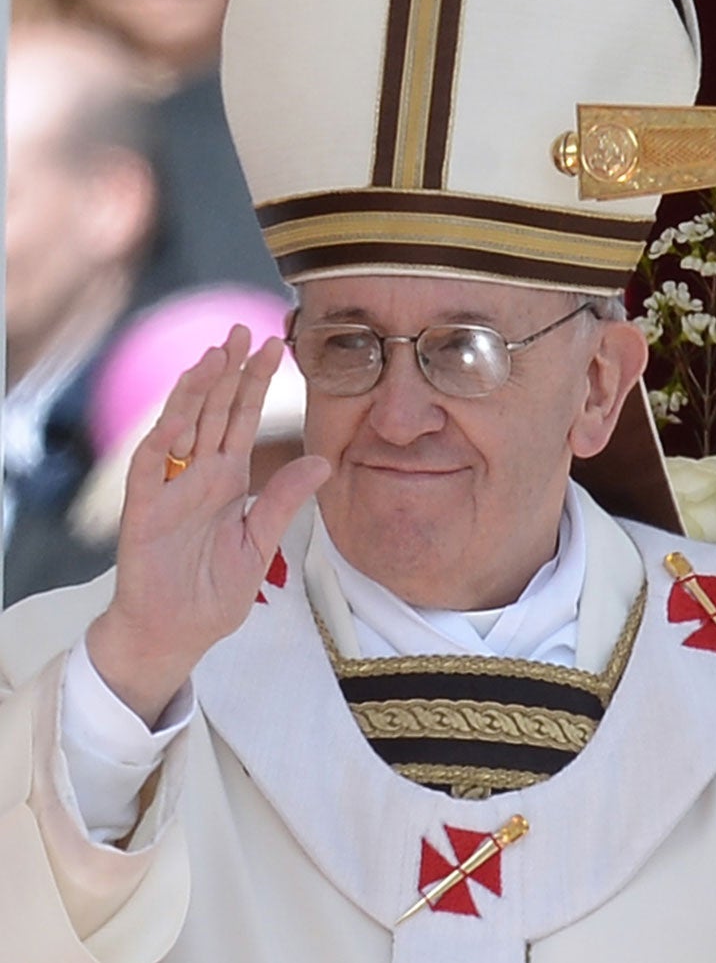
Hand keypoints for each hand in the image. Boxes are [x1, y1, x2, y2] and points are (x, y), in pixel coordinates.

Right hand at [84, 327, 330, 726]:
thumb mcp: (262, 543)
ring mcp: (170, 489)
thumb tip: (323, 461)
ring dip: (195, 391)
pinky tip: (180, 413)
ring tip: (213, 355)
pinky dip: (163, 438)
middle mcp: (199, 475)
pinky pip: (151, 467)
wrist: (178, 633)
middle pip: (215, 411)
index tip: (274, 345)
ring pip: (181, 427)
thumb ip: (285, 501)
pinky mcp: (145, 511)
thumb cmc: (215, 591)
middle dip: (228, 371)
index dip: (256, 383)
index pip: (244, 420)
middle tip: (243, 329)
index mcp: (229, 480)